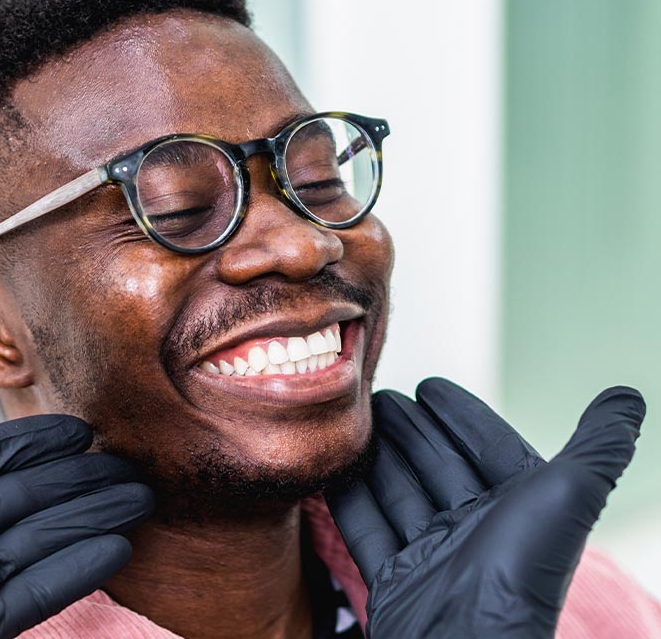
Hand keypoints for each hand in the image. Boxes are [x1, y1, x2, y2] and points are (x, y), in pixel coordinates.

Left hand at [0, 339, 153, 638]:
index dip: (34, 443)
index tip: (80, 429)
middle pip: (24, 499)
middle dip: (80, 482)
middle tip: (129, 468)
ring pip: (37, 542)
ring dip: (90, 521)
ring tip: (138, 501)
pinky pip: (31, 596)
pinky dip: (75, 572)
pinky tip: (116, 549)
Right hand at [327, 378, 644, 638]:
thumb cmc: (520, 572)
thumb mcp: (567, 495)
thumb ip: (599, 446)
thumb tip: (627, 397)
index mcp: (516, 509)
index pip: (485, 446)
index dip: (461, 413)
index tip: (430, 385)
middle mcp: (475, 530)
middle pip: (436, 465)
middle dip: (411, 427)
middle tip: (381, 396)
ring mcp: (431, 556)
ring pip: (399, 492)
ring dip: (379, 456)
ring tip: (358, 423)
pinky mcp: (394, 581)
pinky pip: (367, 530)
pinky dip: (351, 501)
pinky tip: (337, 472)